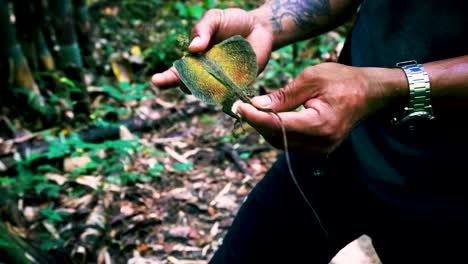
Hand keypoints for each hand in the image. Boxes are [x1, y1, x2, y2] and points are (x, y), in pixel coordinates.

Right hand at [151, 8, 273, 87]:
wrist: (260, 27)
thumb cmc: (233, 22)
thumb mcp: (214, 19)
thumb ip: (202, 29)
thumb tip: (193, 48)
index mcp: (194, 60)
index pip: (176, 72)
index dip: (165, 79)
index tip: (156, 81)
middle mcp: (205, 75)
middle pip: (190, 87)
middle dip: (185, 86)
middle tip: (184, 82)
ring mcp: (221, 82)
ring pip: (209, 94)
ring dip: (206, 92)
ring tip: (210, 80)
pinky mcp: (239, 86)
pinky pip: (230, 96)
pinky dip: (228, 97)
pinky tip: (229, 96)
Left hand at [237, 63, 405, 153]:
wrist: (371, 93)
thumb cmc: (344, 80)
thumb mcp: (312, 78)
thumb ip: (283, 95)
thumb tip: (257, 105)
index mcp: (319, 124)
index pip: (278, 125)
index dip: (254, 117)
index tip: (239, 106)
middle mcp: (320, 142)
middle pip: (277, 137)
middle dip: (256, 123)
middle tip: (242, 106)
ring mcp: (321, 148)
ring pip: (282, 143)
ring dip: (265, 127)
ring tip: (253, 110)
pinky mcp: (320, 148)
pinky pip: (291, 143)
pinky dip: (278, 131)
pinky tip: (270, 117)